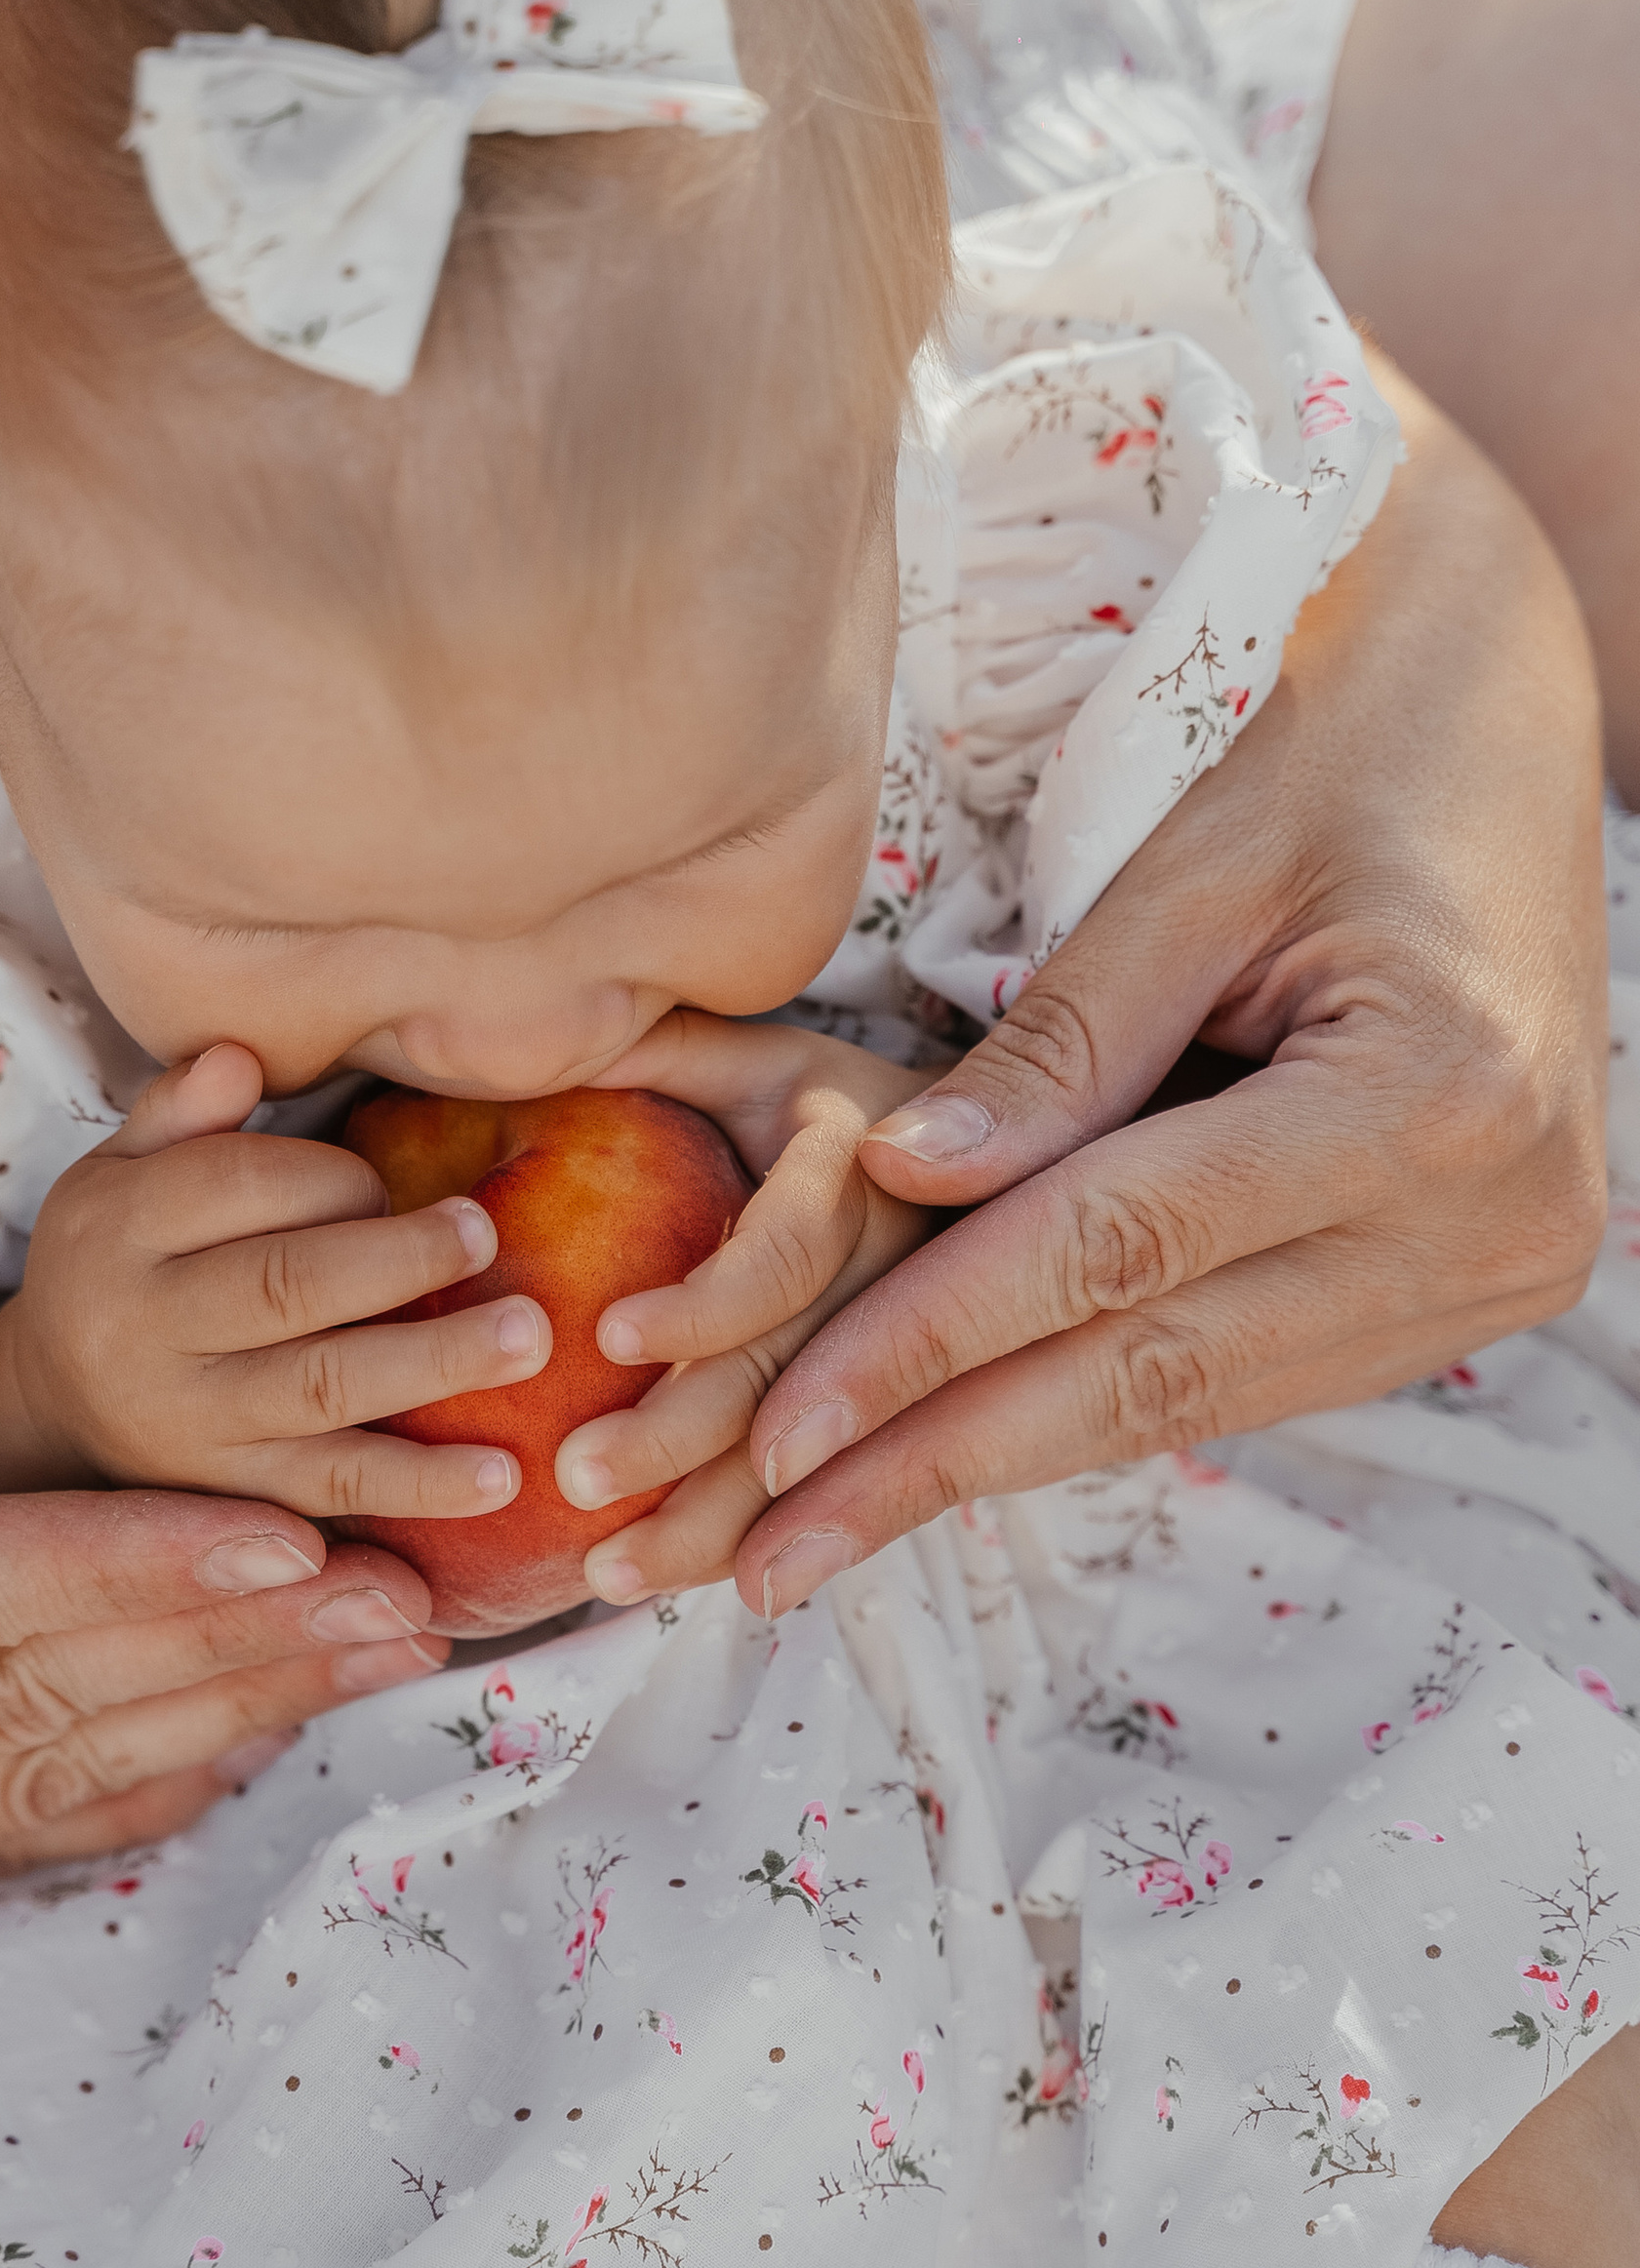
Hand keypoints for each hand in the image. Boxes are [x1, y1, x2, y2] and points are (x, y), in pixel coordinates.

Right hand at [0, 1042, 556, 1523]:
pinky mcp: (231, 1497)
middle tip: (488, 1235)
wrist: (57, 1406)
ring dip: (432, 1365)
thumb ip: (180, 1113)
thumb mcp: (122, 1171)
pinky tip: (501, 1475)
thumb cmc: (124, 1261)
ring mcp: (187, 1422)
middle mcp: (143, 1326)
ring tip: (529, 1339)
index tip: (396, 1184)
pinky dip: (421, 1487)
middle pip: (284, 1286)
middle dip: (398, 1260)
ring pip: (321, 1390)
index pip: (238, 1185)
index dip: (334, 1178)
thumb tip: (237, 1056)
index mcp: (119, 1225)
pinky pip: (333, 1489)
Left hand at [533, 1011, 929, 1600]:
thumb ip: (665, 1051)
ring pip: (831, 1457)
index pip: (784, 1249)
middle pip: (798, 1372)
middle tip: (572, 1482)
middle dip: (684, 1443)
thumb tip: (537, 1030)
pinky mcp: (947, 1409)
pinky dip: (785, 1544)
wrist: (1014, 1162)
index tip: (604, 1337)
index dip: (701, 1299)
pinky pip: (866, 1487)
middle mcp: (916, 1261)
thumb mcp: (766, 1057)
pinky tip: (710, 1587)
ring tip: (604, 1573)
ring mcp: (942, 1348)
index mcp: (866, 1161)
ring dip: (719, 1524)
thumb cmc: (837, 1103)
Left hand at [736, 370, 1608, 1617]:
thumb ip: (1062, 1039)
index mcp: (1429, 1096)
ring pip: (1189, 1397)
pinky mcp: (1460, 1285)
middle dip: (937, 1460)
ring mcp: (1489, 1272)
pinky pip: (1239, 1366)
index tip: (775, 1426)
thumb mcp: (1194, 859)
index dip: (932, 1342)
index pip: (1118, 1249)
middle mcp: (1487, 1219)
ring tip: (817, 1535)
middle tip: (759, 1554)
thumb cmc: (1343, 730)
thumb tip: (904, 1183)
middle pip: (1151, 1370)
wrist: (1508, 712)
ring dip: (995, 1459)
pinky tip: (946, 1451)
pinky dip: (1086, 1399)